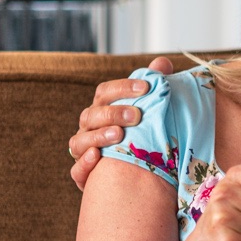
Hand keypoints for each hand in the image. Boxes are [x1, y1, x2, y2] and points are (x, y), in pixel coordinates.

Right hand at [69, 55, 170, 188]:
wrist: (133, 177)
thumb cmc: (138, 138)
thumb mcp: (149, 114)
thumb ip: (154, 88)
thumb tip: (163, 63)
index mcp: (102, 110)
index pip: (105, 92)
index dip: (123, 88)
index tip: (146, 87)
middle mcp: (89, 128)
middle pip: (92, 114)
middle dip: (113, 113)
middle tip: (136, 115)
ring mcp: (83, 151)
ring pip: (80, 140)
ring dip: (98, 136)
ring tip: (118, 135)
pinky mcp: (83, 175)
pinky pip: (77, 170)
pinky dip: (84, 163)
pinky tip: (96, 156)